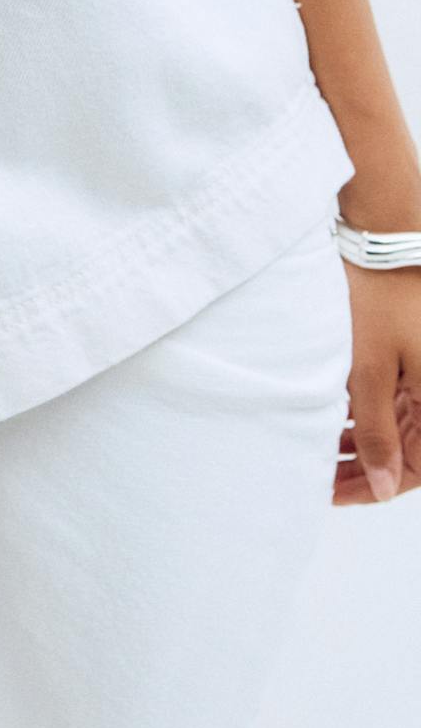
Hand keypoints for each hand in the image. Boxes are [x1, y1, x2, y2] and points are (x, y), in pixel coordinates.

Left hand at [333, 258, 420, 506]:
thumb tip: (387, 487)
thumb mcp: (368, 370)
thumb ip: (375, 433)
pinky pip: (394, 396)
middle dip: (362, 467)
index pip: (416, 471)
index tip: (329, 493)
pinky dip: (364, 410)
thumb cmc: (380, 296)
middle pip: (406, 450)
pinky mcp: (413, 352)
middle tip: (316, 476)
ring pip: (397, 424)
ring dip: (360, 440)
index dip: (373, 488)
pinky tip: (329, 413)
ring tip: (316, 447)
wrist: (386, 234)